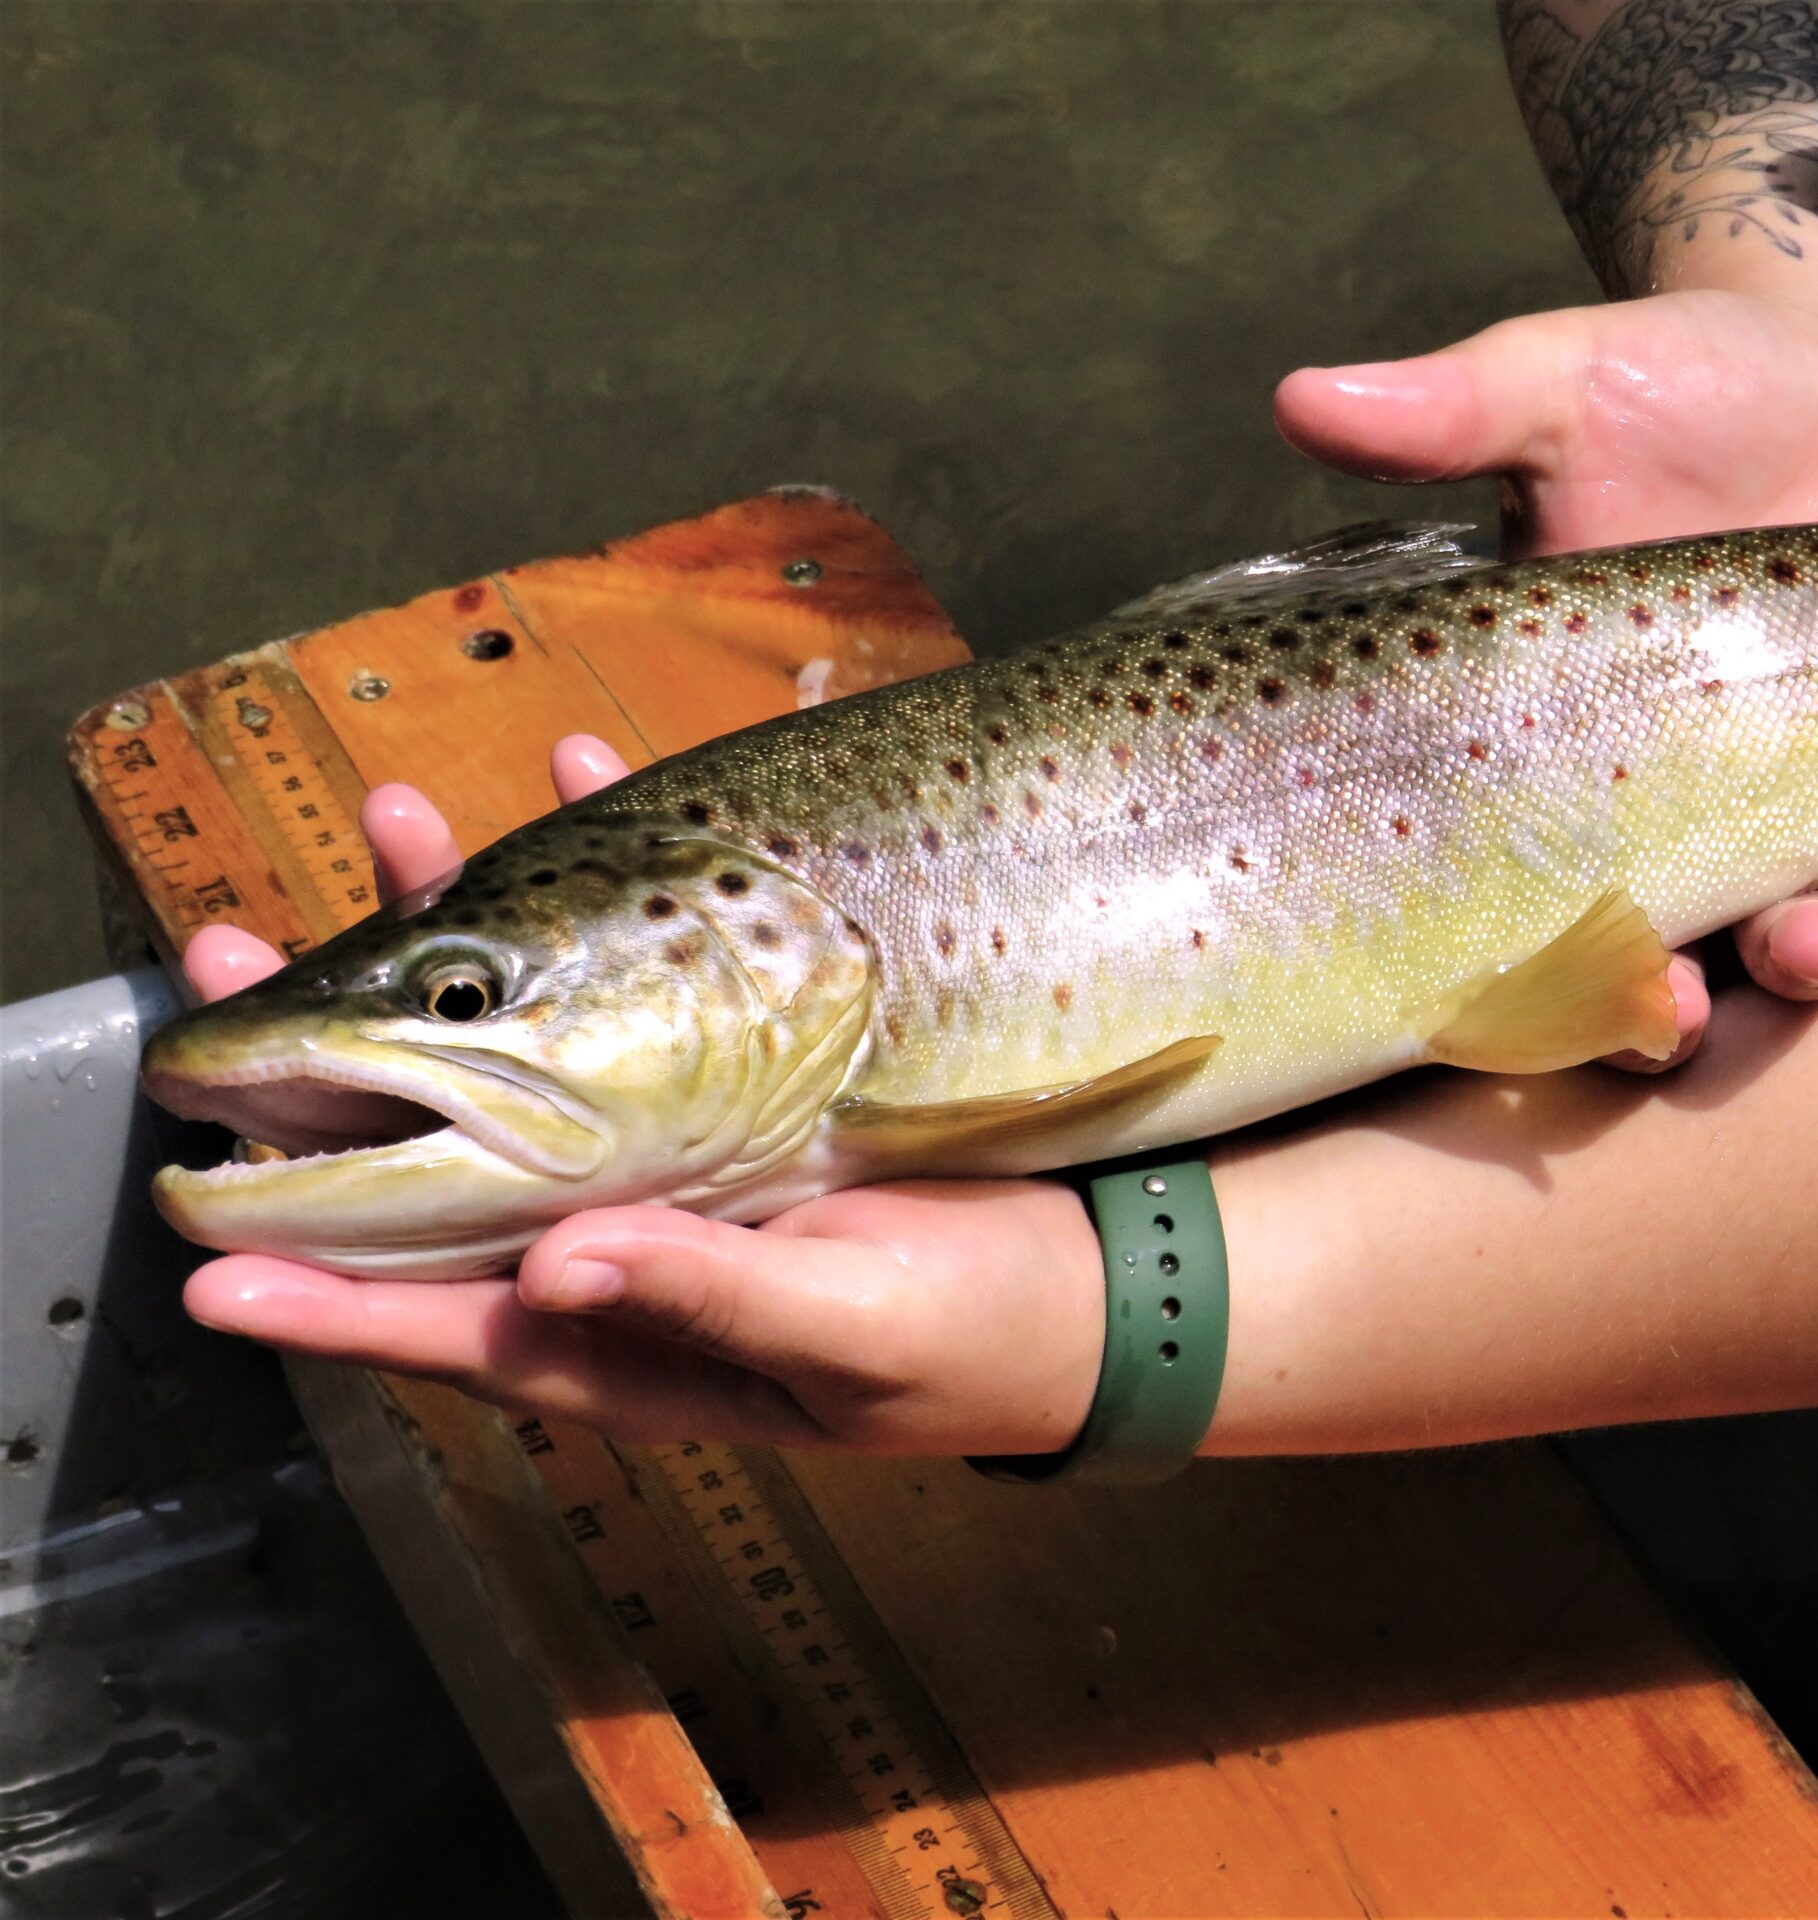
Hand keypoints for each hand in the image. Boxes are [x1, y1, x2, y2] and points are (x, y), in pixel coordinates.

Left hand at [179, 735, 1106, 1449]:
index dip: (333, 1300)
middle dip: (337, 1062)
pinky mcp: (745, 1080)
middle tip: (229, 955)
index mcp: (643, 1333)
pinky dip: (609, 883)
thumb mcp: (856, 1328)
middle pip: (447, 1163)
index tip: (211, 1263)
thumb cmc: (981, 1333)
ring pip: (531, 1049)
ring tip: (399, 817)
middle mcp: (633, 1241)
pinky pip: (647, 981)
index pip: (457, 1323)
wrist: (1110, 1273)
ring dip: (456, 931)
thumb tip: (561, 1271)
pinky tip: (582, 789)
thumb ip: (713, 1296)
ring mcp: (682, 1154)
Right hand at [1275, 286, 1817, 1012]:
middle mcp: (1710, 791)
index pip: (1581, 901)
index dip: (1609, 980)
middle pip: (1730, 935)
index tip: (1643, 1002)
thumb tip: (1295, 395)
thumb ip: (1450, 412)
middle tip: (1805, 951)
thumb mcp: (1560, 384)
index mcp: (1596, 746)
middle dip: (1773, 966)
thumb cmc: (1676, 378)